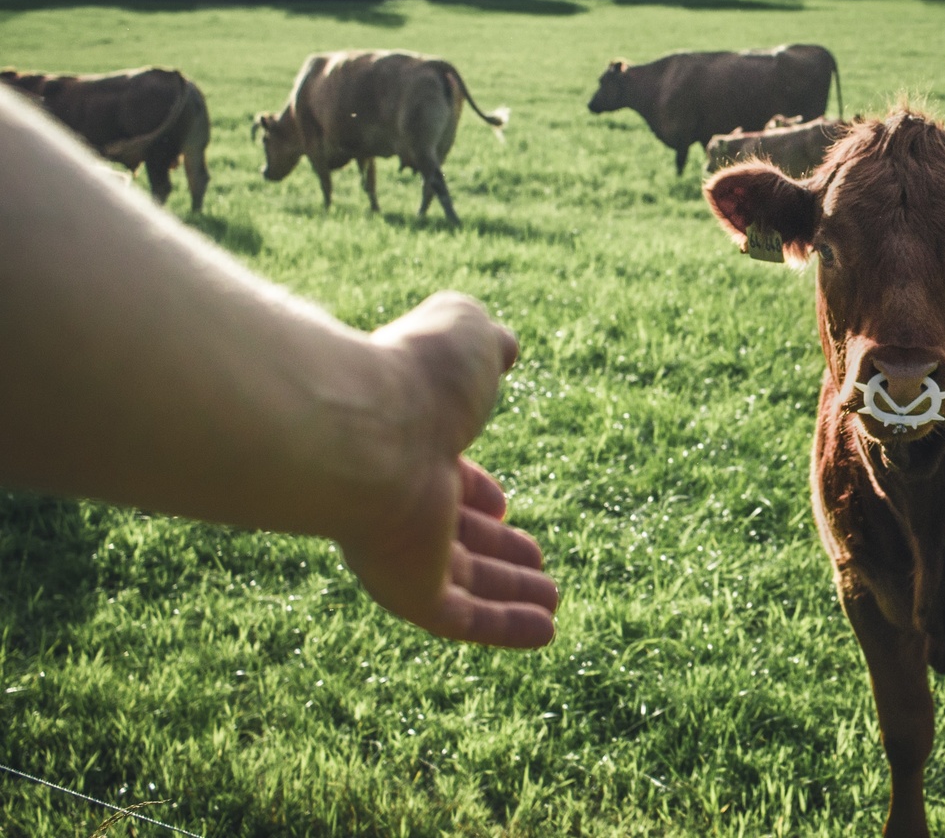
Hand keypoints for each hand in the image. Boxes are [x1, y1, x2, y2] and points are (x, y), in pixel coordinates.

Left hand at [340, 292, 558, 647]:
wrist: (366, 428)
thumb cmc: (414, 377)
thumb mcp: (464, 336)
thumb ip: (485, 340)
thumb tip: (505, 345)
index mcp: (409, 444)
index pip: (444, 478)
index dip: (477, 492)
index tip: (505, 502)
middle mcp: (402, 499)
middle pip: (455, 535)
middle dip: (496, 547)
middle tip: (536, 558)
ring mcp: (404, 549)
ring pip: (464, 583)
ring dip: (510, 593)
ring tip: (554, 603)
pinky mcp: (409, 591)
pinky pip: (463, 621)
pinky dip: (505, 629)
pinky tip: (546, 634)